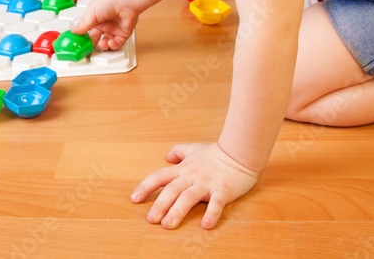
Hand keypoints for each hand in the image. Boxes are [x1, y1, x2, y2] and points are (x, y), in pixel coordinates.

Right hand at [71, 0, 140, 50]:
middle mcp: (104, 24)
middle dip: (93, 45)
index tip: (80, 45)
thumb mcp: (92, 13)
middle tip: (90, 49)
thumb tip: (73, 31)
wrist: (125, 1)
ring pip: (106, 43)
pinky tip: (110, 42)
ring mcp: (113, 29)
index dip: (84, 39)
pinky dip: (113, 45)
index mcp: (95, 19)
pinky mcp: (123, 34)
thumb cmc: (109, 1)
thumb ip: (83, 24)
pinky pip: (117, 44)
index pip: (87, 32)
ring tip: (102, 43)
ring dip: (103, 46)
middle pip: (96, 39)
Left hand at [132, 143, 258, 229]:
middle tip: (151, 220)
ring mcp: (207, 183)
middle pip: (172, 190)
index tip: (134, 199)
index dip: (146, 187)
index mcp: (183, 168)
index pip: (160, 176)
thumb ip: (178, 151)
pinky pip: (216, 203)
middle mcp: (192, 176)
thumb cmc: (215, 153)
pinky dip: (211, 214)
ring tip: (168, 225)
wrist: (239, 152)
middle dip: (160, 205)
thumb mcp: (193, 148)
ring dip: (178, 211)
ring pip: (189, 197)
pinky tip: (206, 225)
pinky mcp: (222, 190)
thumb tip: (166, 157)